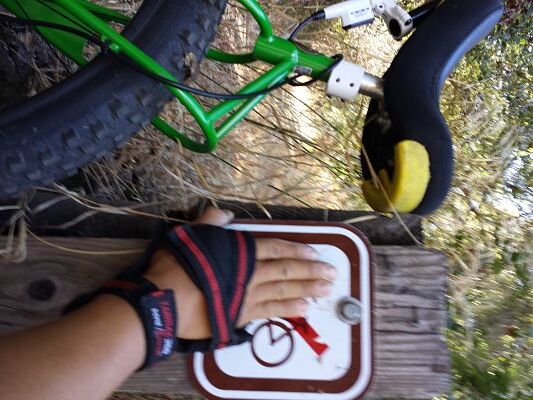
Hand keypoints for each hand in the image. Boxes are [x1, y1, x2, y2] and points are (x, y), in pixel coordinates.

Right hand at [144, 207, 336, 339]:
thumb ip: (210, 221)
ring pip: (284, 292)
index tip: (316, 252)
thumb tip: (225, 214)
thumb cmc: (174, 264)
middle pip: (287, 271)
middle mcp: (250, 274)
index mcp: (240, 252)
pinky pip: (271, 312)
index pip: (275, 247)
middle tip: (332, 273)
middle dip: (311, 271)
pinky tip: (304, 308)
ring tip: (326, 289)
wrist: (163, 301)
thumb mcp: (190, 233)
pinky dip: (289, 309)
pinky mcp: (240, 317)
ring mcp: (247, 297)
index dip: (297, 249)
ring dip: (308, 289)